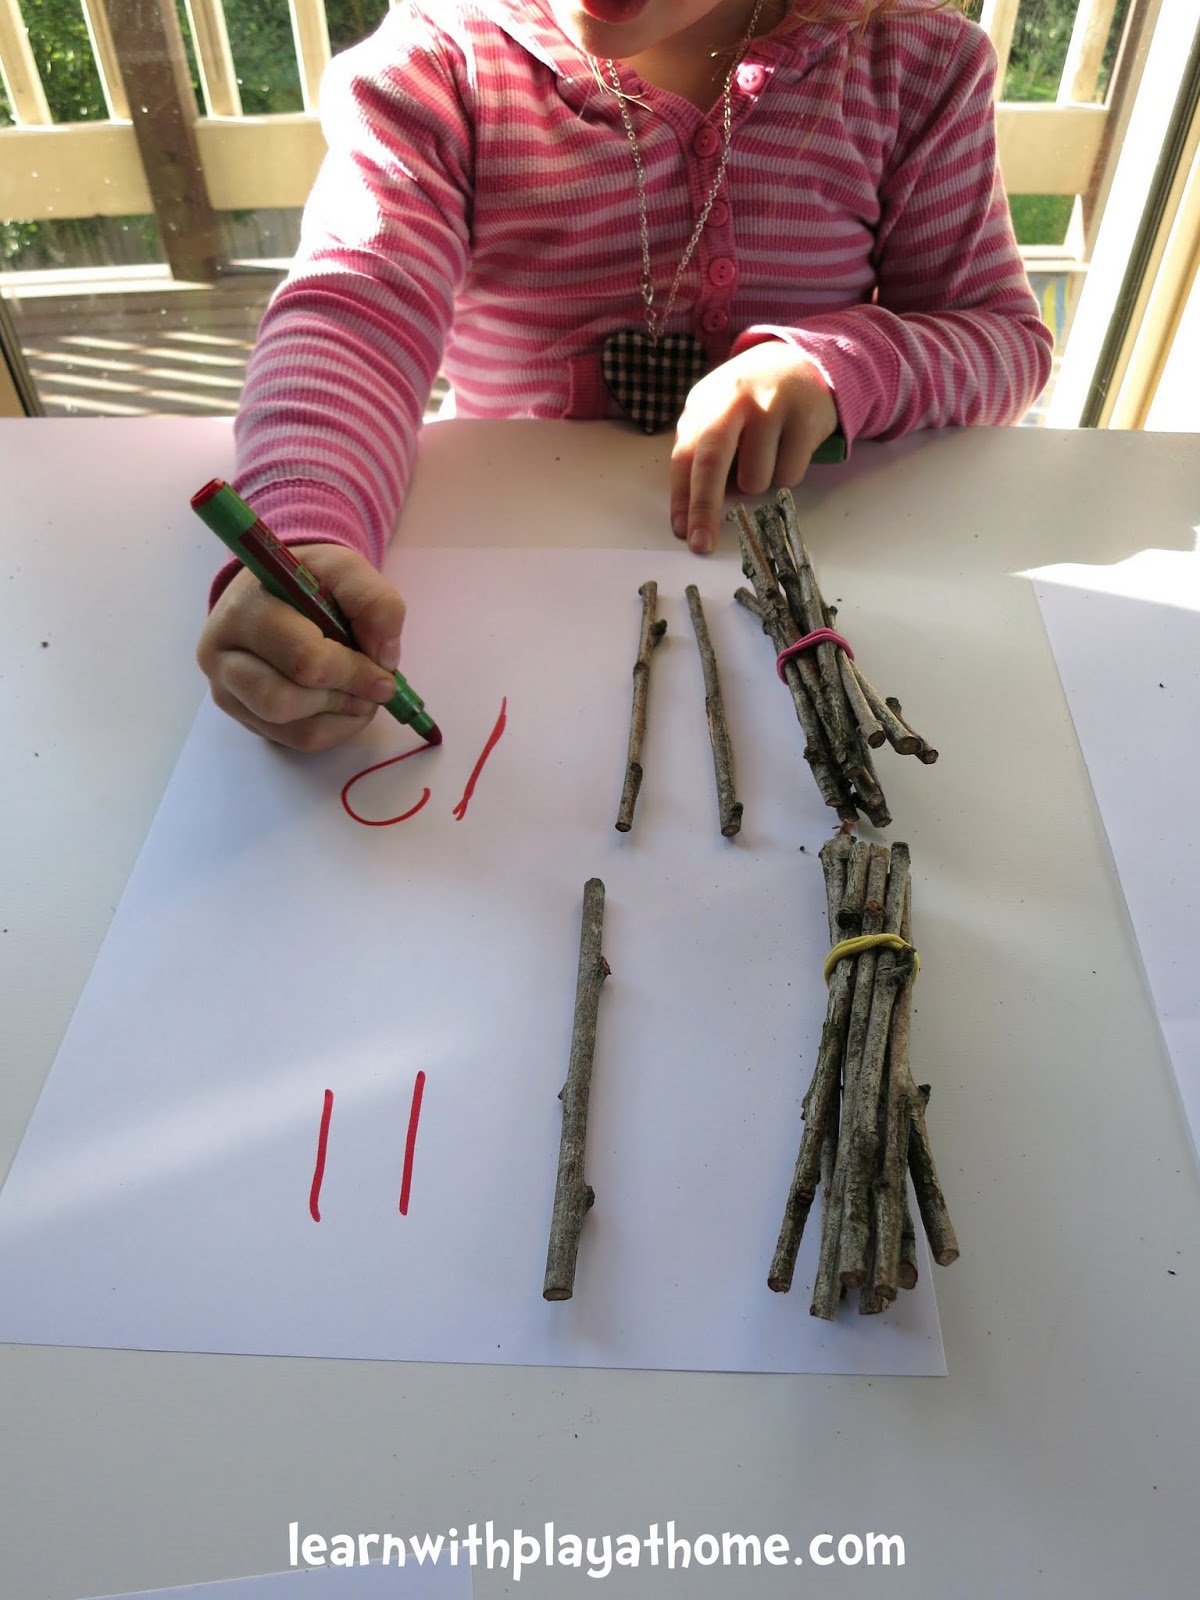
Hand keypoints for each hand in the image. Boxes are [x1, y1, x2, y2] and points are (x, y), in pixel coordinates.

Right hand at [196, 543, 406, 752]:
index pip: (300, 657)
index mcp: (244, 608)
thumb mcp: (345, 569)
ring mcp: (226, 688)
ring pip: (288, 727)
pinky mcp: (240, 713)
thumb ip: (373, 601)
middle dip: (343, 697)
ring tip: (360, 694)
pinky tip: (344, 705)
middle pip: (284, 701)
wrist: (276, 590)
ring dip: (338, 716)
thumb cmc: (308, 581)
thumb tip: (384, 657)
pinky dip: (332, 729)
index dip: (351, 671)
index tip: (385, 673)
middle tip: (375, 688)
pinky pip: (293, 740)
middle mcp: (221, 652)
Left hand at [670, 342, 838, 552]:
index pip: (684, 456)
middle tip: (702, 544)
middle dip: (704, 508)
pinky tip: (790, 448)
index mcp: (704, 402)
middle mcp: (733, 399)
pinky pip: (789, 475)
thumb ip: (702, 450)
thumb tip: (697, 508)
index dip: (681, 497)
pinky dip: (788, 475)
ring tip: (767, 456)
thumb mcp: (718, 413)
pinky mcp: (805, 417)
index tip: (681, 530)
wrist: (803, 360)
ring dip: (759, 484)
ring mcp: (771, 406)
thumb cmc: (752, 399)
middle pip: (711, 462)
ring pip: (756, 479)